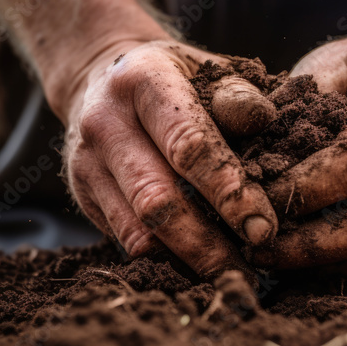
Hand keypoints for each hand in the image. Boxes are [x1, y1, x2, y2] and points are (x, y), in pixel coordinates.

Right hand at [60, 40, 277, 277]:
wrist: (100, 78)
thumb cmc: (175, 77)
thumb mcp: (206, 68)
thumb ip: (236, 93)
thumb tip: (262, 119)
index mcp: (142, 80)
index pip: (188, 145)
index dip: (228, 191)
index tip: (263, 227)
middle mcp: (105, 122)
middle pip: (158, 199)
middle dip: (208, 244)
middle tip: (249, 273)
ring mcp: (87, 162)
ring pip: (138, 231)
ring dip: (188, 261)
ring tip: (231, 277)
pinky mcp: (84, 195)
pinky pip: (127, 239)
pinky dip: (168, 259)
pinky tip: (201, 267)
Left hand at [250, 30, 346, 276]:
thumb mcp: (331, 62)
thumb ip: (294, 101)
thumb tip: (244, 150)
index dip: (304, 190)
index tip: (255, 195)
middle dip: (311, 244)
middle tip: (256, 245)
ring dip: (324, 262)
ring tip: (271, 256)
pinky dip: (340, 264)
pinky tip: (299, 257)